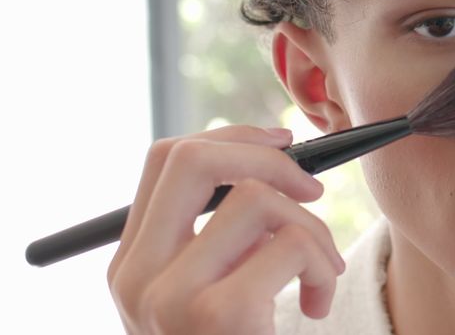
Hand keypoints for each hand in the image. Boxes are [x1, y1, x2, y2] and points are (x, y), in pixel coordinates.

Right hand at [107, 125, 344, 333]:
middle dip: (269, 157)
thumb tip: (275, 162)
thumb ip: (221, 239)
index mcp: (131, 266)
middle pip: (194, 159)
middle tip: (314, 189)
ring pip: (258, 197)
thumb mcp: (210, 296)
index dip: (231, 139)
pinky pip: (291, 242)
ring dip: (313, 228)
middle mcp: (136, 278)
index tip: (283, 146)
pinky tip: (314, 304)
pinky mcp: (216, 315)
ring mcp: (169, 298)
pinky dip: (323, 264)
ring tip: (318, 273)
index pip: (165, 160)